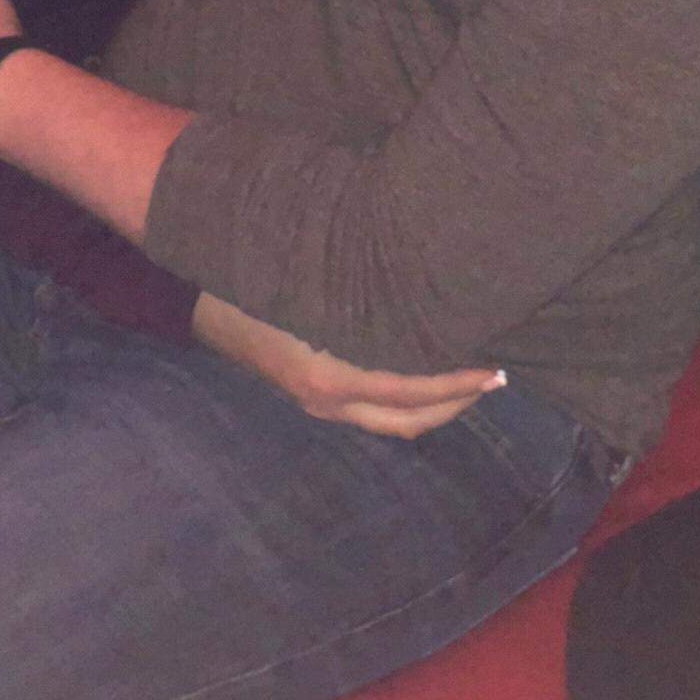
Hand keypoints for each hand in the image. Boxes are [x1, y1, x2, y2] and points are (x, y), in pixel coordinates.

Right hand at [191, 293, 504, 439]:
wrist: (203, 299)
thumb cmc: (266, 276)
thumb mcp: (318, 280)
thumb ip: (372, 288)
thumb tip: (431, 276)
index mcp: (334, 375)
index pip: (416, 392)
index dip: (460, 383)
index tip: (496, 367)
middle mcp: (332, 400)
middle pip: (414, 418)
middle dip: (459, 401)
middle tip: (496, 375)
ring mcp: (322, 405)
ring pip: (396, 422)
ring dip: (438, 406)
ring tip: (471, 380)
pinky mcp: (314, 397)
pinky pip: (375, 412)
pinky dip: (410, 401)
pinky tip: (427, 376)